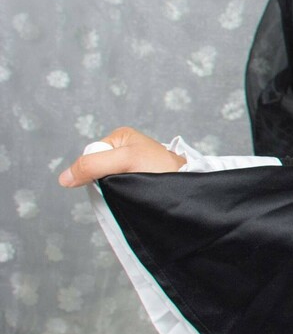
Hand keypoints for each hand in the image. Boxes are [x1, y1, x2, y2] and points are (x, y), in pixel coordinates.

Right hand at [58, 126, 185, 187]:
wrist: (187, 189)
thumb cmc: (162, 169)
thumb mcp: (124, 161)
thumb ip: (93, 165)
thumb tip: (64, 178)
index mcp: (121, 137)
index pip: (91, 156)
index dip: (95, 170)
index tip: (113, 178)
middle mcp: (126, 149)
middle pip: (99, 169)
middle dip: (106, 181)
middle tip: (125, 185)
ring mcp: (133, 166)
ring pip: (109, 181)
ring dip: (117, 190)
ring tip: (135, 190)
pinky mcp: (141, 181)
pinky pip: (122, 189)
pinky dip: (126, 195)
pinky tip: (138, 196)